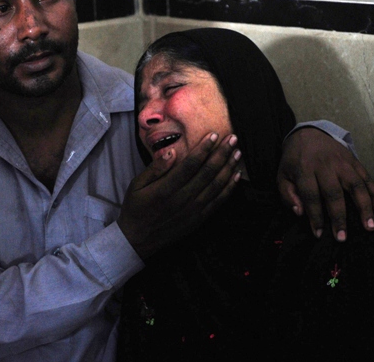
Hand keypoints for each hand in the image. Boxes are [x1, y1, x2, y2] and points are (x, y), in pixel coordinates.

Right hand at [117, 133, 241, 258]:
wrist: (138, 240)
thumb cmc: (136, 208)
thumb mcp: (137, 185)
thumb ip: (155, 168)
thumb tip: (171, 151)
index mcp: (166, 189)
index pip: (189, 165)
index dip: (203, 149)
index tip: (213, 135)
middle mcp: (182, 200)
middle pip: (207, 173)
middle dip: (221, 153)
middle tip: (232, 138)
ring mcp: (193, 211)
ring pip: (216, 186)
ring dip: (228, 167)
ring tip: (237, 152)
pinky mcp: (199, 219)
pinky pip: (218, 201)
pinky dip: (229, 188)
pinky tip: (236, 175)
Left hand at [277, 127, 373, 240]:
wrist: (308, 134)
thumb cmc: (294, 161)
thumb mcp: (282, 175)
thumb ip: (287, 195)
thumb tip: (300, 214)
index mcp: (304, 169)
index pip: (310, 196)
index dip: (315, 216)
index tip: (318, 234)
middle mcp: (325, 165)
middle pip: (334, 193)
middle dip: (339, 217)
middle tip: (343, 238)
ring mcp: (342, 162)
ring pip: (356, 185)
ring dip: (364, 207)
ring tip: (369, 226)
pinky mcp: (355, 161)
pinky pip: (367, 178)